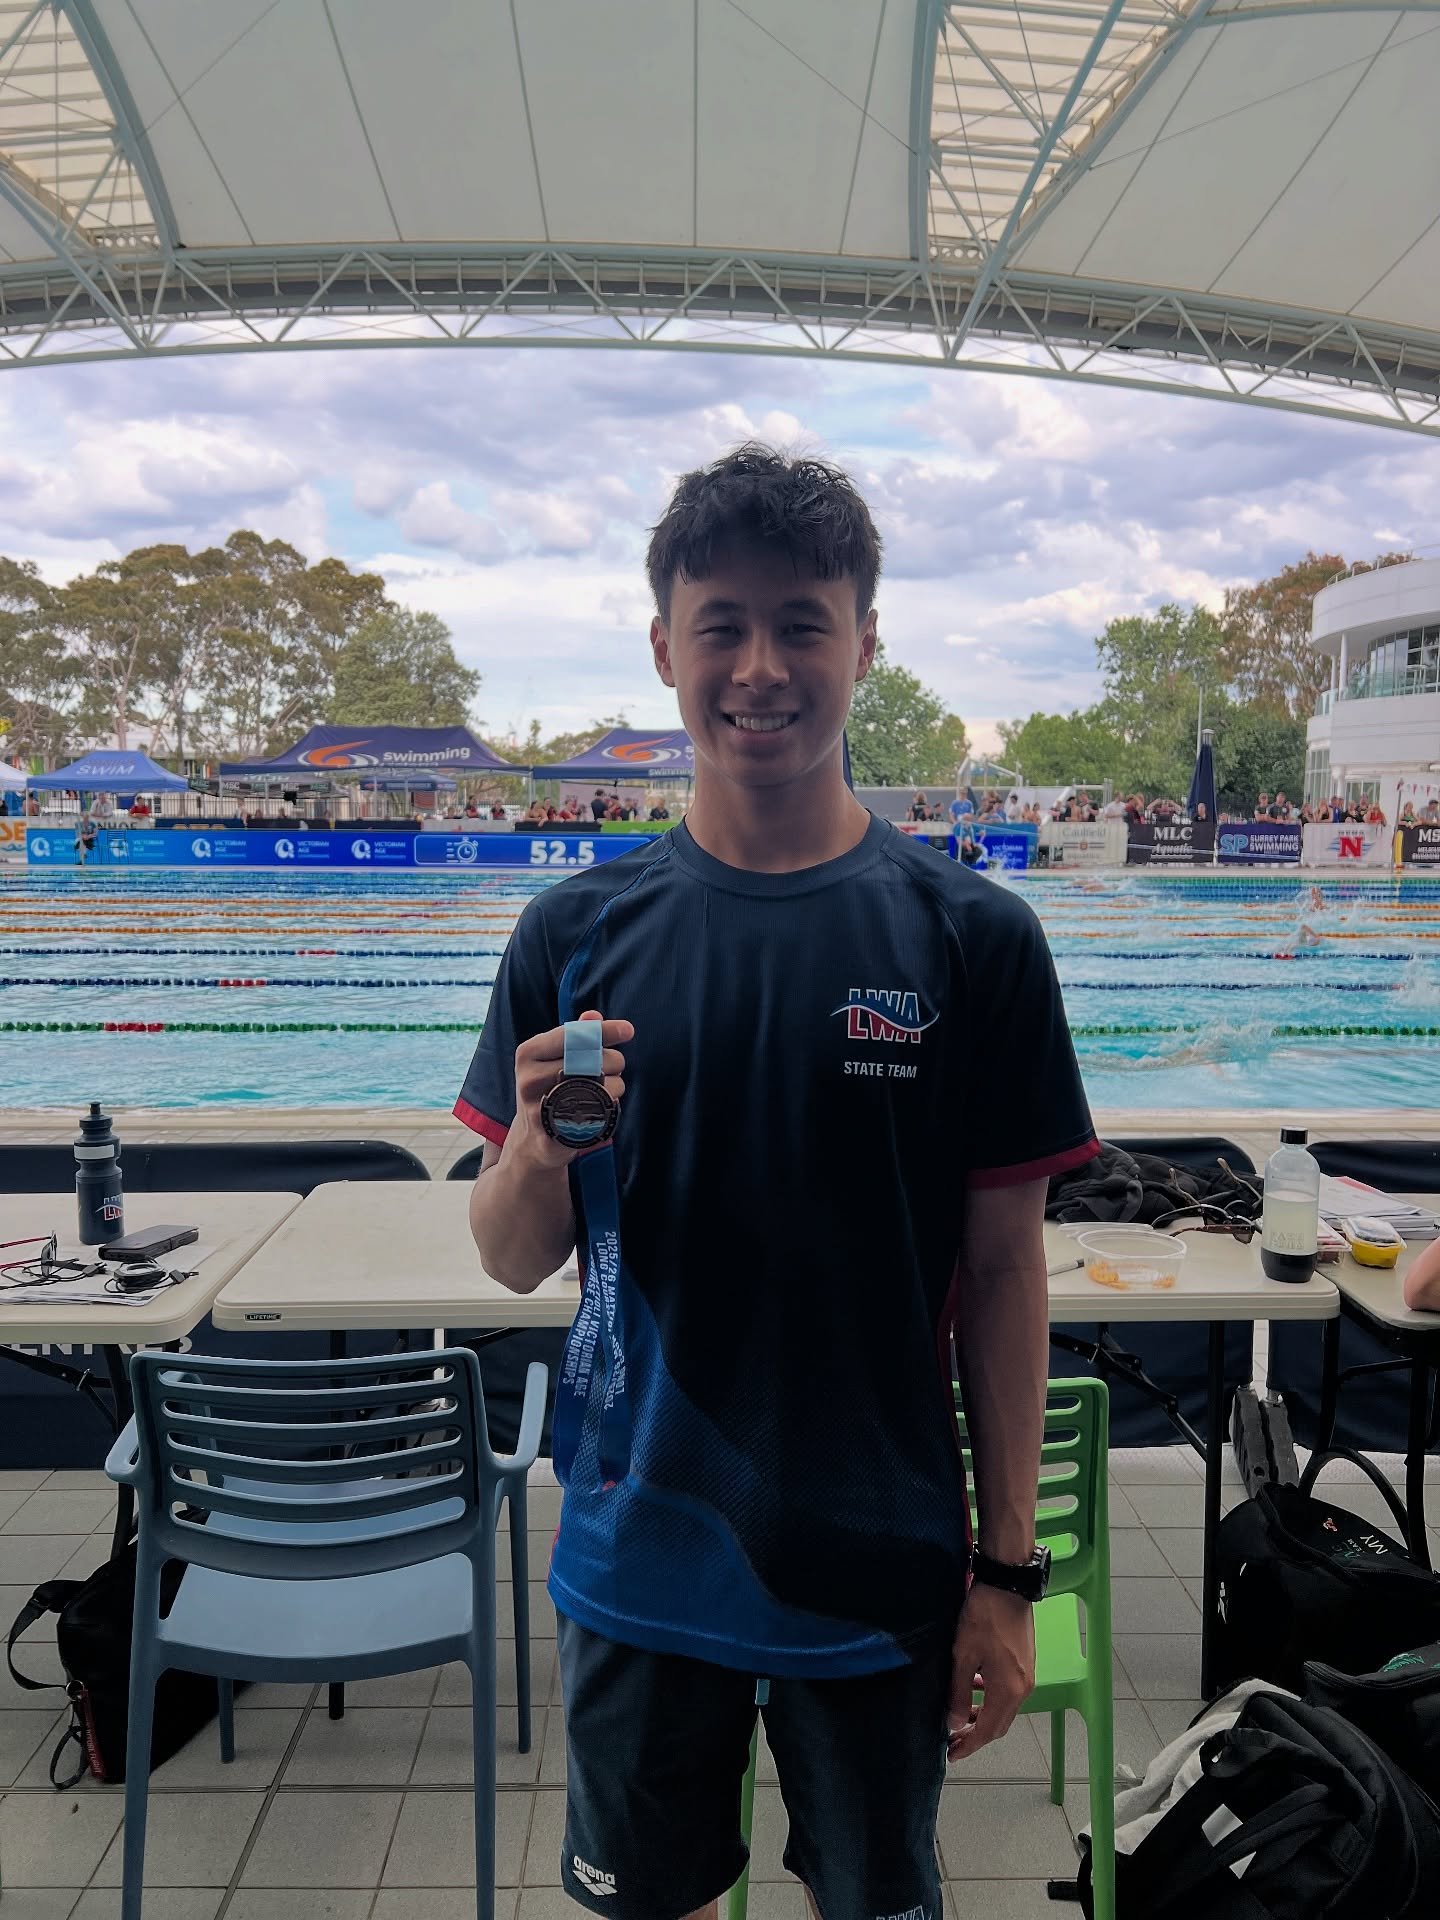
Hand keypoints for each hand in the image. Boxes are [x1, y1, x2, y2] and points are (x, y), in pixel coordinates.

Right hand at [508, 1010, 632, 1170]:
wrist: (532, 1139)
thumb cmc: (549, 1088)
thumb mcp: (553, 1057)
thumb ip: (574, 1034)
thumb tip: (594, 1016)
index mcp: (528, 1053)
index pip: (573, 1035)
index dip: (604, 1031)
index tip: (627, 1030)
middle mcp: (530, 1079)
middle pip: (594, 1060)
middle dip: (613, 1062)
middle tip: (608, 1070)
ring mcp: (540, 1109)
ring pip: (605, 1087)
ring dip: (616, 1087)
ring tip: (603, 1092)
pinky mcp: (555, 1135)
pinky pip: (601, 1114)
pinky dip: (610, 1108)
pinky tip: (601, 1109)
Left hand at [946, 1583, 1034, 1761]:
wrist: (1007, 1585)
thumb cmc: (984, 1618)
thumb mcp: (963, 1657)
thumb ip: (959, 1693)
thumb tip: (954, 1723)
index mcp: (1009, 1691)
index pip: (989, 1730)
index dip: (970, 1745)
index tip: (953, 1754)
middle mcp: (1023, 1688)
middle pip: (1000, 1723)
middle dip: (976, 1734)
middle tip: (953, 1739)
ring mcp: (1027, 1675)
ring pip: (1004, 1707)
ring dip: (983, 1715)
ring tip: (959, 1717)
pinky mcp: (1025, 1662)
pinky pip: (1007, 1691)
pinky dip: (991, 1698)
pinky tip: (974, 1688)